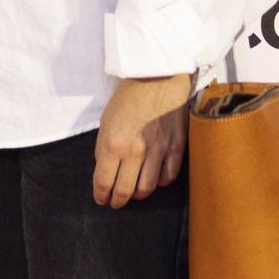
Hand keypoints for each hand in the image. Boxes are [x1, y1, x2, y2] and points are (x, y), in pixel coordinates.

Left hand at [92, 75, 193, 208]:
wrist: (157, 77)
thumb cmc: (128, 97)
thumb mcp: (106, 121)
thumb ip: (104, 148)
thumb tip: (106, 170)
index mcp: (112, 144)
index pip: (104, 182)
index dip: (101, 195)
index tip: (101, 199)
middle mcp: (135, 151)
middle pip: (125, 191)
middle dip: (117, 200)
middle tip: (115, 201)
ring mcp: (158, 151)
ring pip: (147, 189)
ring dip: (138, 194)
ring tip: (134, 192)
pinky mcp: (176, 147)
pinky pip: (168, 177)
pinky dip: (159, 182)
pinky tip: (154, 178)